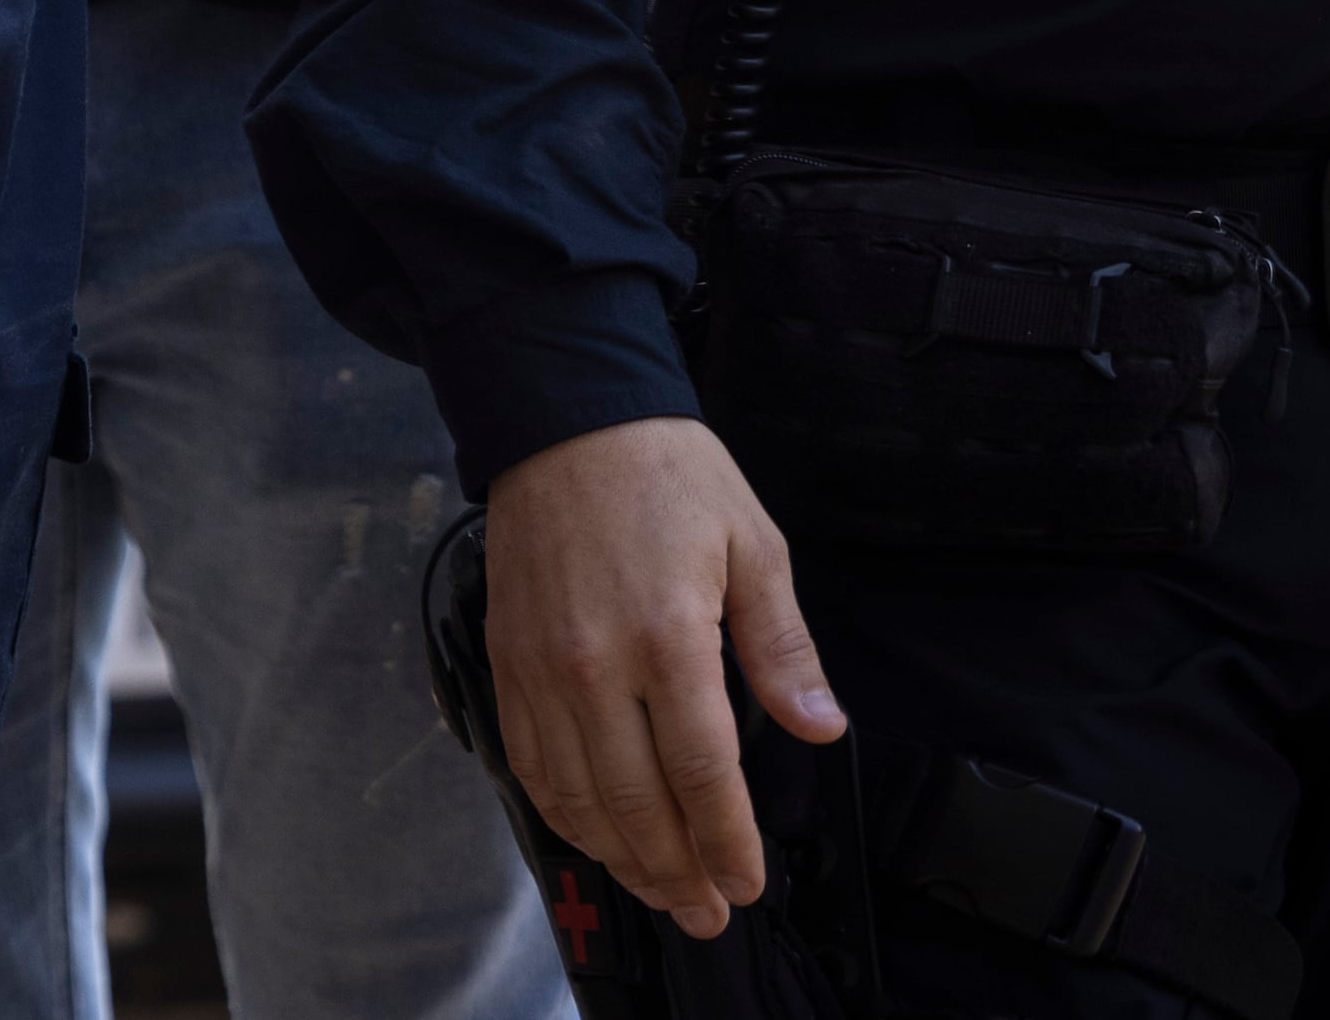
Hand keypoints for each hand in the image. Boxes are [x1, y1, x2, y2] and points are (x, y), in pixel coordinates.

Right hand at [484, 417, 844, 935]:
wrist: (561, 418)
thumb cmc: (665, 473)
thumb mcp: (753, 546)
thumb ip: (783, 648)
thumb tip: (822, 728)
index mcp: (668, 640)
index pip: (702, 775)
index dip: (727, 843)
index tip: (746, 884)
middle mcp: (594, 667)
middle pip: (635, 803)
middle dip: (677, 871)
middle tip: (707, 912)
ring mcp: (540, 667)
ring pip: (576, 795)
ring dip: (619, 856)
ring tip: (657, 890)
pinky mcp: (507, 658)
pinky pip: (528, 759)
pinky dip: (559, 811)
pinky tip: (591, 834)